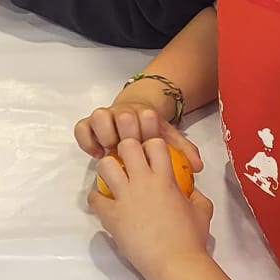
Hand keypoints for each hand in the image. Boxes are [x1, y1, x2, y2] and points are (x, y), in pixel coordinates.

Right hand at [73, 97, 202, 169]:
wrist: (134, 111)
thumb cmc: (150, 131)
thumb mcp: (169, 138)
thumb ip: (184, 150)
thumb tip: (198, 167)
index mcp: (145, 114)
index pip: (147, 116)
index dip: (148, 131)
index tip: (150, 144)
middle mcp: (124, 112)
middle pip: (123, 114)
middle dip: (127, 133)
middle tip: (129, 151)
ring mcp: (106, 117)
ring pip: (99, 116)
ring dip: (105, 135)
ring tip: (111, 152)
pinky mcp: (89, 124)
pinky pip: (82, 128)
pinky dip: (87, 141)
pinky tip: (98, 155)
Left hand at [88, 133, 213, 279]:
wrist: (176, 264)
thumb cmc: (191, 239)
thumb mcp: (202, 209)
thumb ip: (195, 193)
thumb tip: (190, 188)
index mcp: (165, 178)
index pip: (154, 143)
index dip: (151, 146)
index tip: (149, 155)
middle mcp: (143, 182)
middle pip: (126, 146)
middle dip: (125, 149)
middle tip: (127, 162)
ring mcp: (125, 198)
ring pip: (104, 166)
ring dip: (107, 169)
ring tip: (112, 179)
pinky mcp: (111, 216)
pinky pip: (95, 198)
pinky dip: (97, 198)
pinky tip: (104, 204)